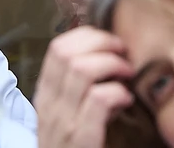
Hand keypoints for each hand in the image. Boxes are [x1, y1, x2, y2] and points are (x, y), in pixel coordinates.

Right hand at [34, 27, 133, 147]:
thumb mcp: (69, 118)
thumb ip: (78, 92)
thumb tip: (106, 58)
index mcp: (46, 97)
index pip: (58, 47)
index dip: (88, 36)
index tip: (111, 43)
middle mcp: (49, 107)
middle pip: (67, 52)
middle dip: (102, 43)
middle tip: (124, 54)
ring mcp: (62, 124)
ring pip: (81, 69)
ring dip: (112, 64)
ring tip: (127, 75)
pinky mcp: (80, 141)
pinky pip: (97, 100)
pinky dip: (117, 93)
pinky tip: (126, 101)